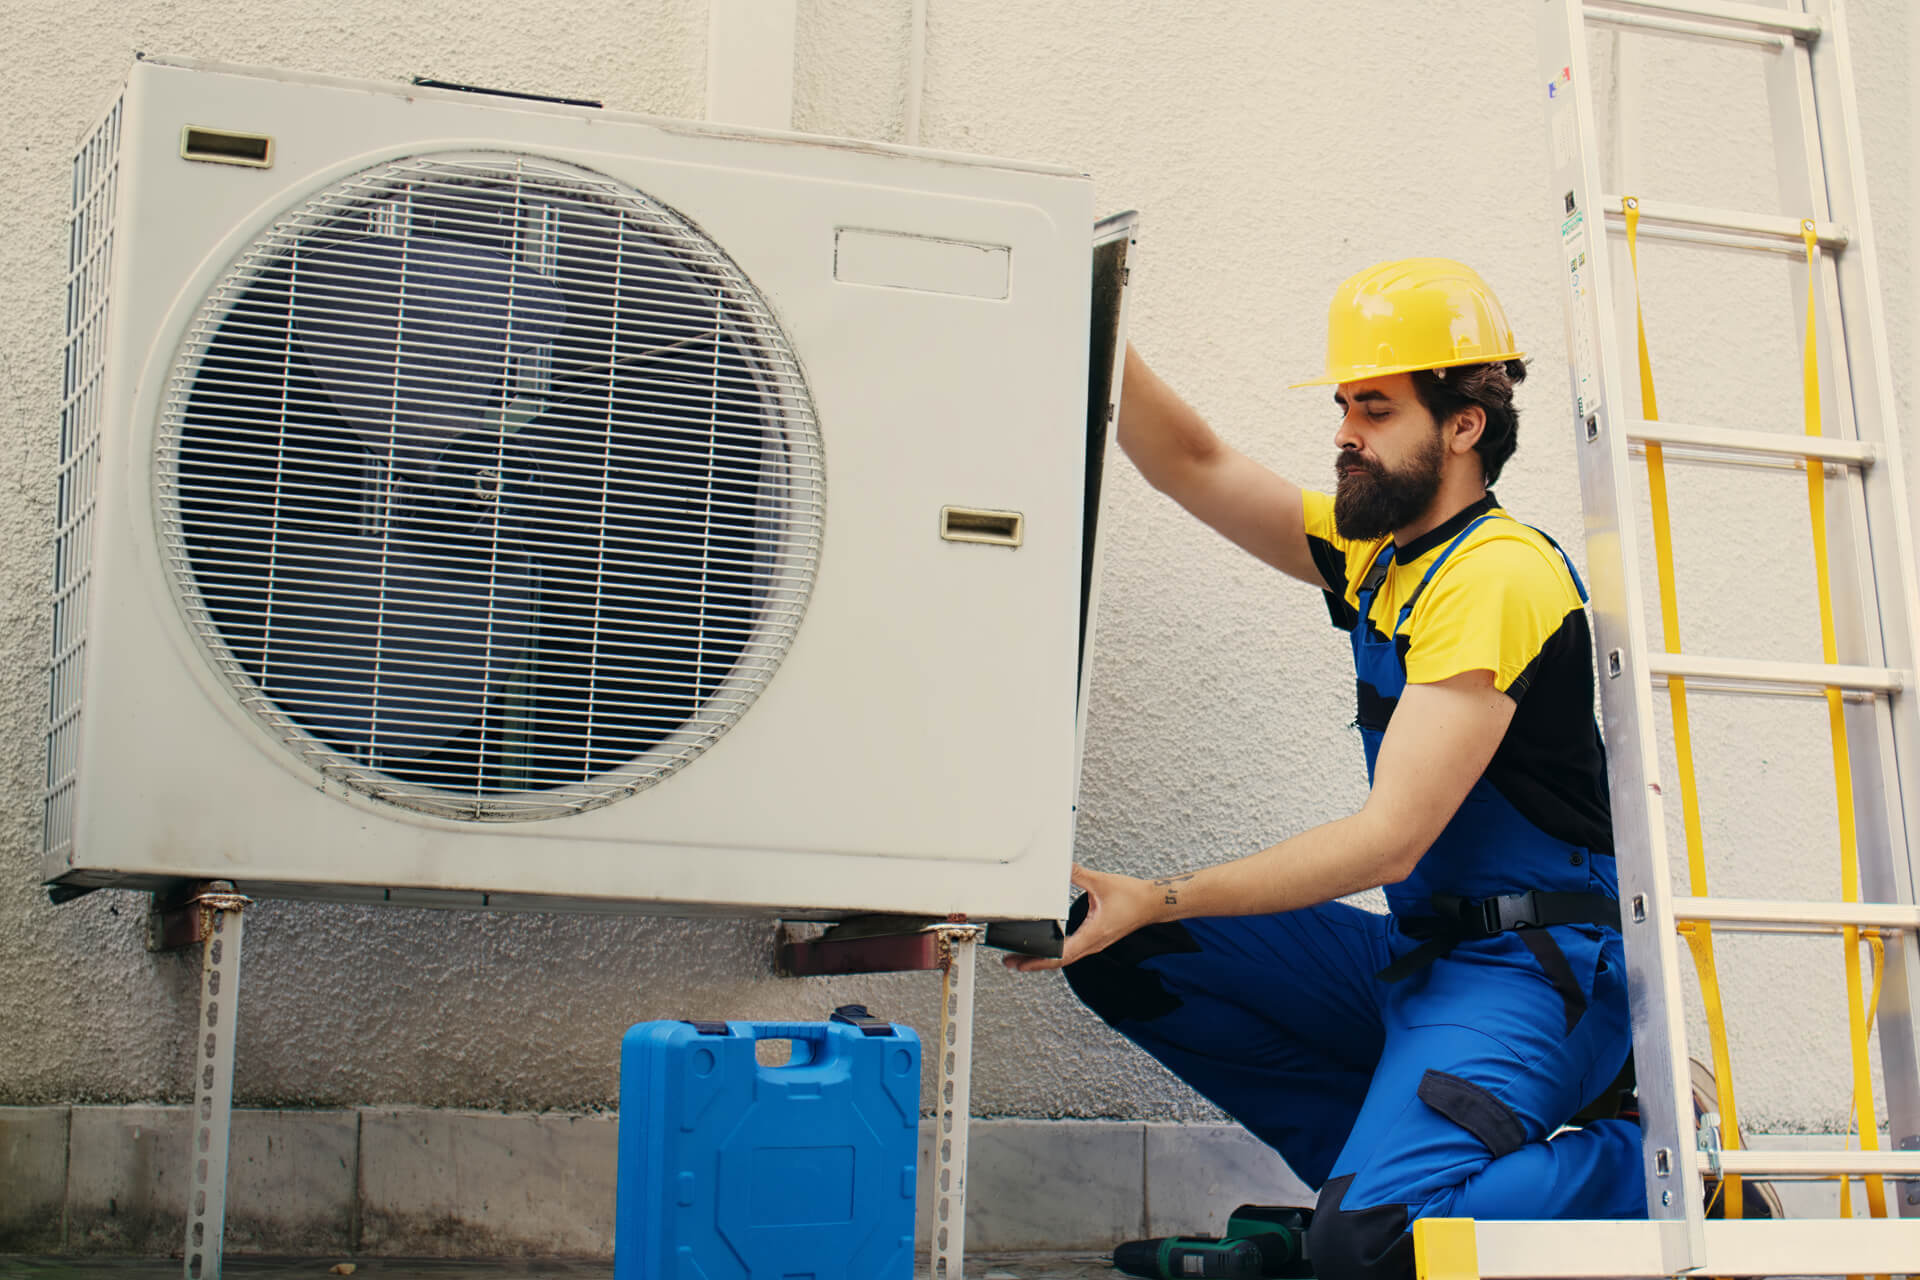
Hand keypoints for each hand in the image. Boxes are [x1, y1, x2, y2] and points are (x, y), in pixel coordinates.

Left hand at [1002, 863, 1161, 972]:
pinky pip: (1072, 950)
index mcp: (1093, 935)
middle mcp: (1092, 943)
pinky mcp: (1096, 938)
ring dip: (1044, 959)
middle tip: (1011, 962)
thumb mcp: (1101, 883)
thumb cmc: (1134, 897)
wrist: (1153, 903)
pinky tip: (1048, 946)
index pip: (1061, 955)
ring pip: (1065, 957)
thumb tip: (1061, 868)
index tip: (1020, 962)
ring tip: (1023, 957)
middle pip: (1058, 961)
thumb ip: (1078, 875)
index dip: (1038, 960)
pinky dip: (1056, 952)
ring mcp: (1095, 943)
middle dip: (1034, 963)